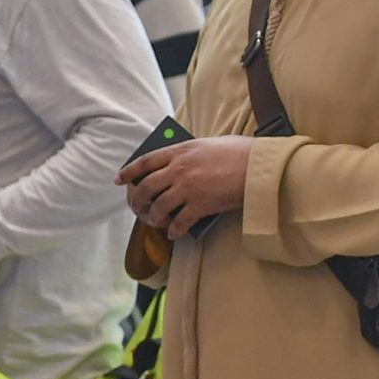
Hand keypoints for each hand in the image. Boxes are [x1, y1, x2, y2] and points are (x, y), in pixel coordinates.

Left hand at [118, 136, 254, 238]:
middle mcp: (178, 168)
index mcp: (179, 150)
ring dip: (154, 218)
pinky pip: (178, 223)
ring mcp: (187, 188)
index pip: (145, 161)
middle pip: (145, 187)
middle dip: (137, 201)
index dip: (129, 171)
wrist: (258, 167)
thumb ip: (189, 154)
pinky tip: (174, 234)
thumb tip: (177, 167)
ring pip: (158, 207)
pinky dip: (174, 231)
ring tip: (157, 223)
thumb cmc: (240, 153)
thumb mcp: (209, 144)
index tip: (119, 180)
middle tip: (138, 208)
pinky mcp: (199, 206)